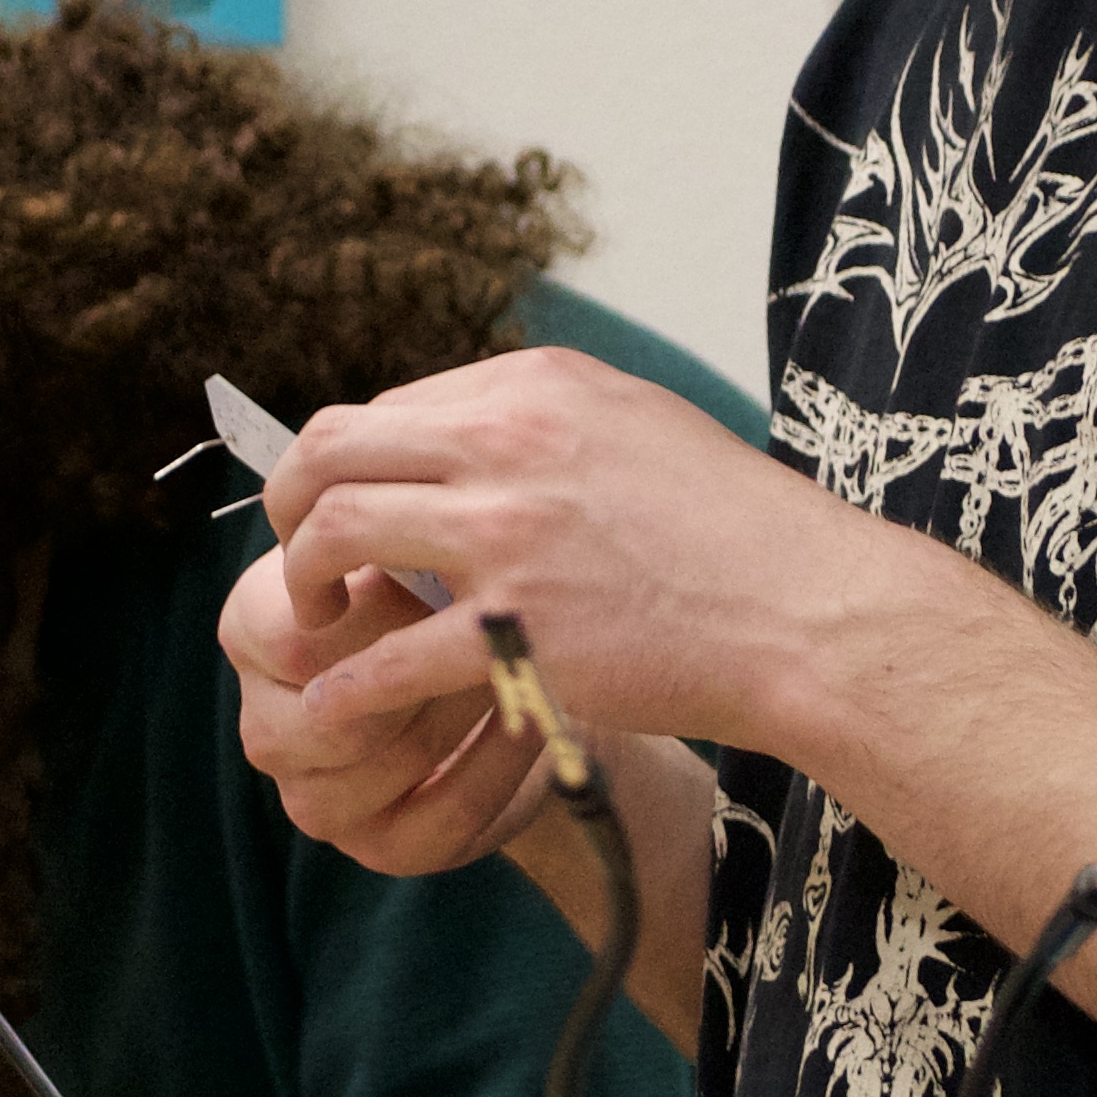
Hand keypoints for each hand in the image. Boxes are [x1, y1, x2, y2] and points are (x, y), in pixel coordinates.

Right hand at [214, 523, 545, 876]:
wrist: (493, 664)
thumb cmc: (435, 587)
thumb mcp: (403, 548)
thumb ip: (389, 546)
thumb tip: (421, 550)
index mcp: (252, 632)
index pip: (294, 641)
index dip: (378, 614)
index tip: (442, 575)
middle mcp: (267, 724)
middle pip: (332, 716)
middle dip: (418, 671)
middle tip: (488, 630)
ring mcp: (315, 796)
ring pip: (386, 767)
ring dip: (459, 711)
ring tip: (511, 666)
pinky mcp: (382, 846)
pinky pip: (442, 814)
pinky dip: (496, 764)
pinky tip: (531, 719)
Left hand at [236, 351, 881, 757]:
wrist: (808, 612)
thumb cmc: (740, 532)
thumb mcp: (642, 426)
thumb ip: (549, 426)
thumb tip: (476, 436)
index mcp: (537, 388)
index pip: (392, 407)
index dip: (355, 464)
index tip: (355, 509)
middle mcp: (509, 442)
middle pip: (333, 448)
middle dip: (288, 502)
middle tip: (299, 555)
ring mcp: (507, 535)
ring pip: (335, 532)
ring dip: (302, 581)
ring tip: (320, 621)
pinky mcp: (513, 631)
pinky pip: (384, 660)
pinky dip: (344, 689)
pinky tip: (339, 707)